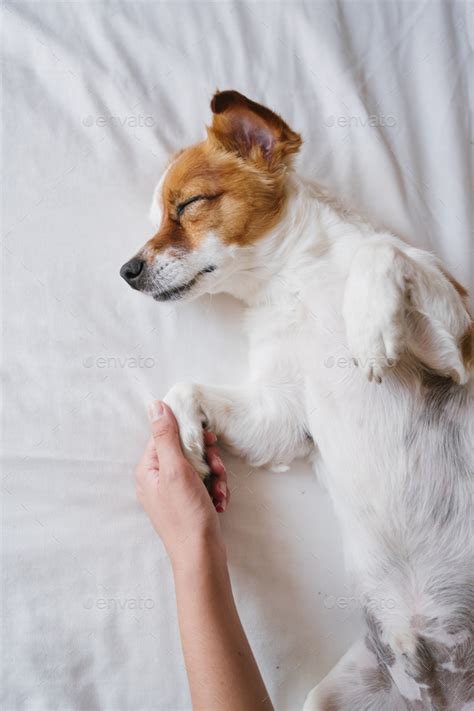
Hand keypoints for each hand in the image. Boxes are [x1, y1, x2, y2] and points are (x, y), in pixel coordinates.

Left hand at [135, 401, 228, 564]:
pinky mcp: (188, 503)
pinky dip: (215, 490)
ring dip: (215, 476)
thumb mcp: (176, 470)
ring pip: (199, 467)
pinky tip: (219, 502)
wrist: (201, 556)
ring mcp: (173, 492)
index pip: (166, 435)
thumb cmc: (186, 515)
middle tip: (217, 468)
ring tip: (218, 491)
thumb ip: (166, 436)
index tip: (207, 440)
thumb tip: (155, 405)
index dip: (189, 435)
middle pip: (186, 451)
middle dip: (208, 459)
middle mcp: (157, 479)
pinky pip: (204, 484)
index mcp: (149, 469)